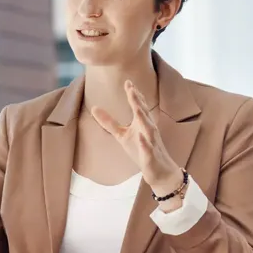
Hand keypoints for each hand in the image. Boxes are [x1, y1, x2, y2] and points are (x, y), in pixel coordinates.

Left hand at [91, 80, 180, 195]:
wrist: (158, 171)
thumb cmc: (141, 150)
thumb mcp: (122, 135)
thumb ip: (109, 122)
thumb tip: (94, 108)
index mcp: (142, 123)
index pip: (138, 106)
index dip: (133, 94)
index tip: (127, 82)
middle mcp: (148, 130)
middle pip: (144, 114)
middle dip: (138, 102)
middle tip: (132, 89)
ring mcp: (151, 143)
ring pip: (149, 129)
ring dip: (144, 119)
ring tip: (138, 108)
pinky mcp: (151, 157)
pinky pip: (148, 149)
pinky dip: (145, 143)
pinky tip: (140, 137)